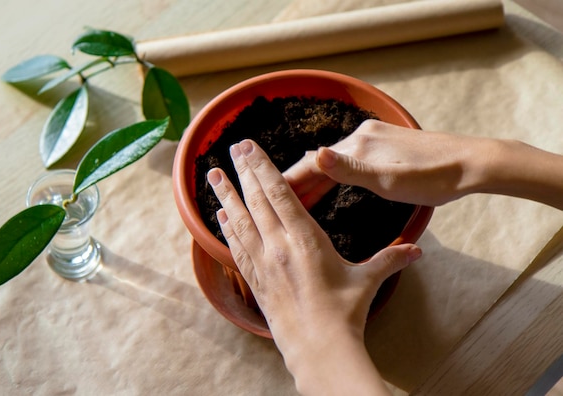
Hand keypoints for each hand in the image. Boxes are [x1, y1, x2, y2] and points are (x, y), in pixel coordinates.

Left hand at [207, 139, 421, 394]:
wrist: (318, 350)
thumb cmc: (344, 314)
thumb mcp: (368, 281)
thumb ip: (390, 259)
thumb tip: (417, 250)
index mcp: (305, 239)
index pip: (280, 193)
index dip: (262, 167)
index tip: (249, 147)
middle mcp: (278, 247)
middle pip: (257, 200)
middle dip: (243, 171)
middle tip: (232, 147)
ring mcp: (263, 264)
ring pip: (240, 221)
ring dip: (226, 196)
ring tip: (213, 175)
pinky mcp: (255, 281)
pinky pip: (236, 248)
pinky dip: (227, 229)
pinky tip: (220, 217)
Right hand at [284, 119, 489, 207]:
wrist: (471, 163)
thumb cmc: (433, 178)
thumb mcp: (389, 181)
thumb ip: (349, 170)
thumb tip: (315, 156)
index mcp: (357, 146)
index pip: (311, 164)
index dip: (286, 181)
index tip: (261, 192)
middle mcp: (360, 136)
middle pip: (318, 162)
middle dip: (296, 183)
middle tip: (269, 201)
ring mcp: (372, 139)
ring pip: (332, 161)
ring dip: (313, 180)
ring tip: (294, 199)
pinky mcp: (384, 144)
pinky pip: (347, 159)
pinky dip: (332, 175)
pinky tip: (329, 183)